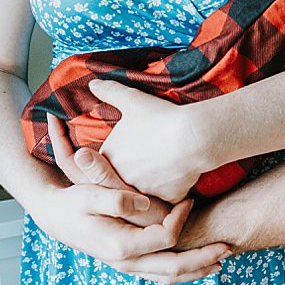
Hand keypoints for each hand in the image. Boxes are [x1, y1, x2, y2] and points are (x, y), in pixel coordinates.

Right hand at [34, 116, 227, 282]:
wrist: (56, 217)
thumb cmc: (73, 201)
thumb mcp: (89, 193)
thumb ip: (116, 199)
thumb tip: (142, 203)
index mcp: (120, 245)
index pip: (164, 238)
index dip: (181, 219)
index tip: (191, 199)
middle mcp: (126, 262)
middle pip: (172, 268)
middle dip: (202, 259)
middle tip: (227, 249)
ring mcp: (127, 266)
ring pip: (168, 277)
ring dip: (196, 271)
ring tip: (220, 262)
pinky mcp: (129, 263)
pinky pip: (159, 274)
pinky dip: (181, 272)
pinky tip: (196, 265)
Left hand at [87, 77, 210, 204]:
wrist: (191, 137)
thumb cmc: (160, 117)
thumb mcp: (131, 99)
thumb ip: (110, 91)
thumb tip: (93, 83)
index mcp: (110, 157)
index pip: (105, 161)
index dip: (119, 152)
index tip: (133, 143)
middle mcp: (121, 179)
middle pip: (123, 177)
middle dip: (133, 167)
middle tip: (151, 151)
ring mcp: (142, 193)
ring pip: (144, 190)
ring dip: (150, 181)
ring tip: (165, 162)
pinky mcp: (164, 201)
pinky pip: (166, 198)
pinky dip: (171, 188)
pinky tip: (179, 173)